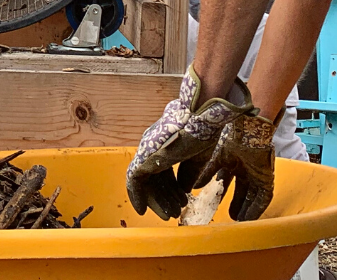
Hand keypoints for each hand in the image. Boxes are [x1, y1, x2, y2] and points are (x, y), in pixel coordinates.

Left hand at [126, 65, 252, 219]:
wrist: (199, 120)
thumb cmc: (201, 134)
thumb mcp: (197, 159)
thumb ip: (189, 174)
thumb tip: (185, 189)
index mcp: (165, 146)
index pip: (163, 172)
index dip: (172, 190)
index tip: (181, 202)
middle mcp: (152, 148)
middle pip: (154, 178)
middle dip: (164, 198)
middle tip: (174, 214)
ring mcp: (146, 152)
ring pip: (145, 182)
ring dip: (155, 200)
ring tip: (168, 215)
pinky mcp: (143, 158)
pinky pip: (134, 181)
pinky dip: (137, 195)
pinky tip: (141, 209)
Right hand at [195, 110, 278, 220]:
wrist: (248, 133)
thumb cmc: (232, 141)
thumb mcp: (217, 159)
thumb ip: (207, 173)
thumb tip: (195, 186)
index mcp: (234, 163)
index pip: (229, 183)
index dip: (224, 195)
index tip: (218, 206)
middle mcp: (246, 170)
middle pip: (242, 192)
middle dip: (237, 204)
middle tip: (231, 218)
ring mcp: (257, 175)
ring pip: (252, 196)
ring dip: (247, 209)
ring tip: (241, 222)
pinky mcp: (267, 179)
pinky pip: (263, 197)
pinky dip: (257, 207)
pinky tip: (251, 217)